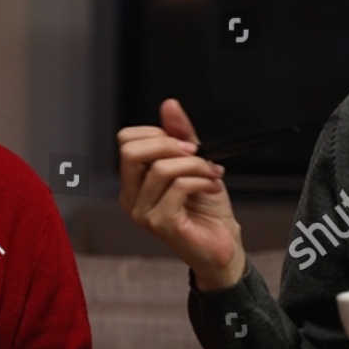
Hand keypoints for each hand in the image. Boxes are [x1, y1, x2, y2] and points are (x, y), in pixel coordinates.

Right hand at [118, 98, 246, 290]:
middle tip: (196, 153)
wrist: (222, 243)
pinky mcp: (160, 224)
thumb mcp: (195, 162)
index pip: (126, 141)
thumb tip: (169, 105)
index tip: (184, 143)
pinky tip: (212, 187)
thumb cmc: (206, 208)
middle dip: (169, 144)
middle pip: (131, 151)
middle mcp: (130, 197)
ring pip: (161, 168)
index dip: (156, 133)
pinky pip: (177, 188)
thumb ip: (181, 135)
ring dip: (195, 165)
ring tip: (211, 174)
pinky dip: (202, 181)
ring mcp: (141, 212)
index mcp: (133, 181)